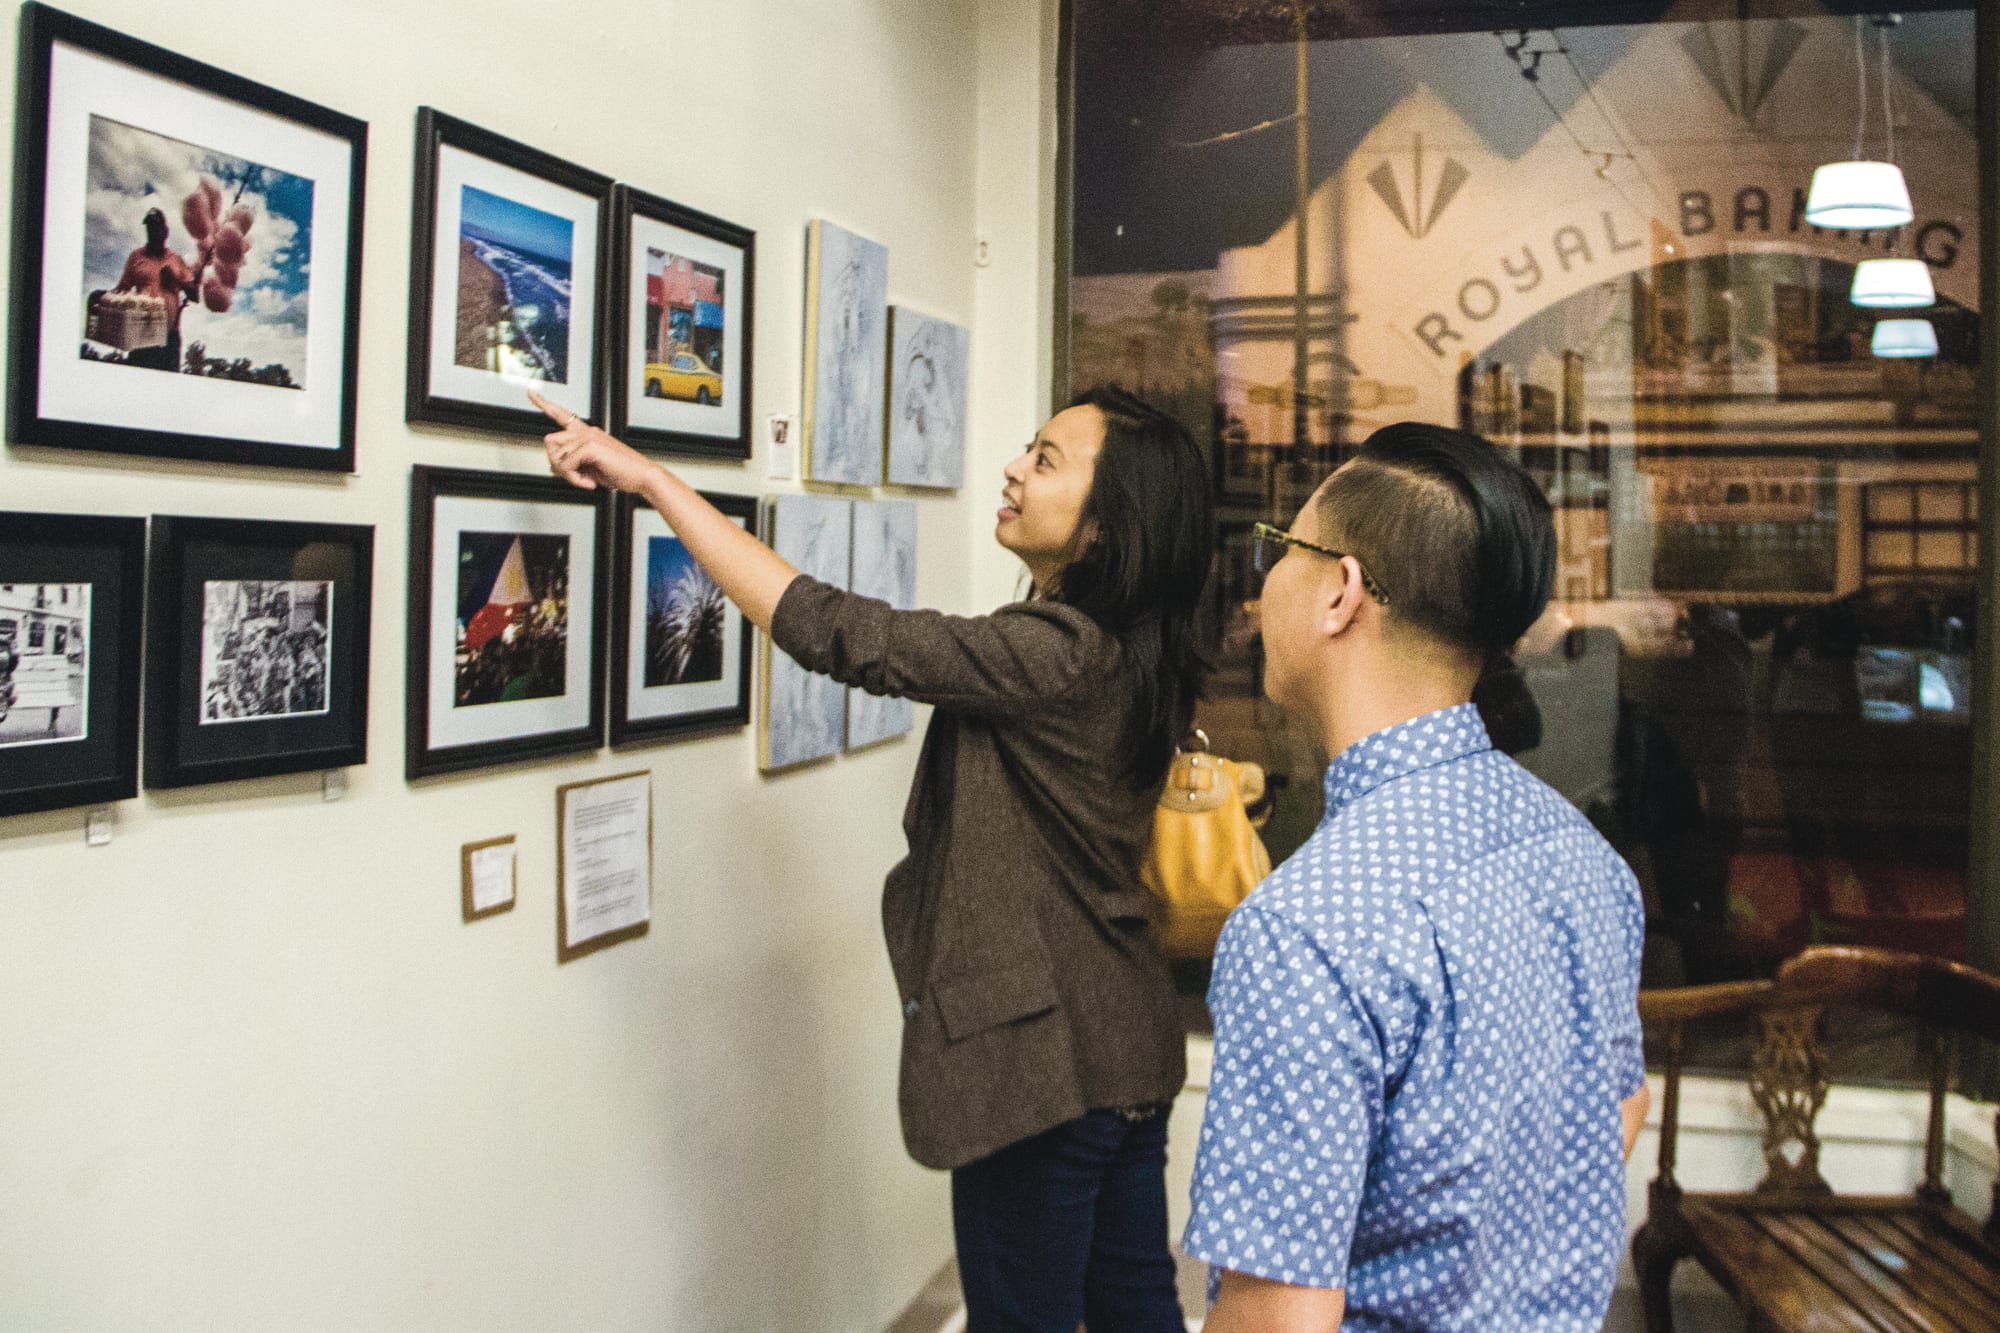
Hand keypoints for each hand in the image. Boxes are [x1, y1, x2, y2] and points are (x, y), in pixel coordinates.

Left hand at [532, 390, 661, 494]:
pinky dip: (575, 479)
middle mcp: (586, 431)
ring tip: (585, 481)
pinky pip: (567, 465)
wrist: (642, 476)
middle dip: (556, 463)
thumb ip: (574, 464)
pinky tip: (589, 482)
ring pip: (557, 456)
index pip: (563, 415)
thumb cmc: (622, 472)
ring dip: (567, 474)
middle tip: (573, 477)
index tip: (532, 393)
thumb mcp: (592, 468)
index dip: (545, 403)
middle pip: (550, 441)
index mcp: (587, 433)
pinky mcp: (590, 446)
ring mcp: (588, 436)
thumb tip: (555, 468)